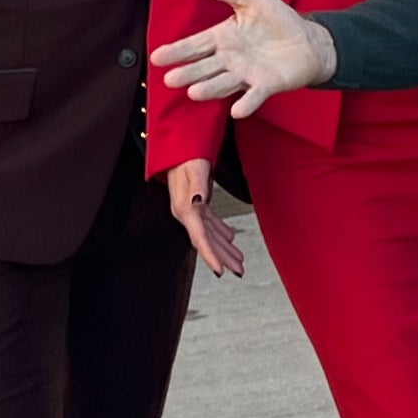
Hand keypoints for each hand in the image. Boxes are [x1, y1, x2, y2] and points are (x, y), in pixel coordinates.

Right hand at [150, 0, 334, 114]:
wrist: (308, 40)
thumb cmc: (277, 19)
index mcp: (222, 38)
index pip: (194, 45)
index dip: (176, 52)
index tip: (156, 58)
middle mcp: (229, 60)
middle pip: (204, 67)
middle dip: (188, 73)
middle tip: (170, 79)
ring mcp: (247, 74)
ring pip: (224, 83)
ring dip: (210, 88)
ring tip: (194, 92)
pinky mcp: (267, 85)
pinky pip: (255, 95)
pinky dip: (247, 103)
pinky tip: (237, 111)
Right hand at [166, 158, 246, 278]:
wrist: (178, 146)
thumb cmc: (187, 155)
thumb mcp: (195, 168)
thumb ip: (198, 185)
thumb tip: (199, 200)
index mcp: (185, 208)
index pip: (199, 238)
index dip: (210, 256)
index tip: (220, 271)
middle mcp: (186, 212)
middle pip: (206, 241)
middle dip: (223, 257)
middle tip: (239, 271)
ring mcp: (190, 208)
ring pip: (210, 234)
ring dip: (224, 248)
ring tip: (239, 261)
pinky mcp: (196, 203)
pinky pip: (210, 222)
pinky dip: (221, 231)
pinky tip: (230, 239)